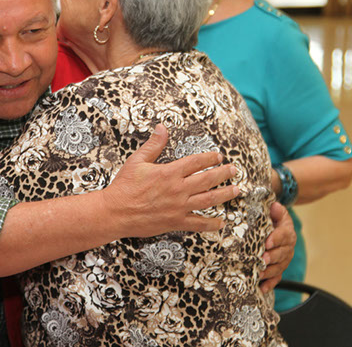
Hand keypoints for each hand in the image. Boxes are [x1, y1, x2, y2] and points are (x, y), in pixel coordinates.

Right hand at [102, 124, 238, 237]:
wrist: (115, 212)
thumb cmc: (124, 186)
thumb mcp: (137, 161)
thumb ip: (153, 145)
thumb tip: (162, 127)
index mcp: (169, 172)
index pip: (196, 162)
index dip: (209, 159)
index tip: (219, 157)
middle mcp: (178, 189)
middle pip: (208, 180)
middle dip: (223, 174)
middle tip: (234, 170)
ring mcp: (179, 207)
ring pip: (209, 200)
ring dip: (225, 195)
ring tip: (236, 190)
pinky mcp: (175, 222)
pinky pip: (198, 224)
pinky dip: (211, 224)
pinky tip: (221, 222)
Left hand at [260, 201, 295, 291]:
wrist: (274, 225)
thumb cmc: (271, 218)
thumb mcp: (274, 211)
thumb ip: (275, 209)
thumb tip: (274, 206)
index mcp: (287, 232)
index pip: (284, 235)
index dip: (276, 238)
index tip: (267, 242)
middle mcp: (288, 247)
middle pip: (282, 253)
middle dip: (272, 257)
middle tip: (262, 259)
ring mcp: (283, 259)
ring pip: (279, 266)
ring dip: (269, 271)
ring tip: (259, 273)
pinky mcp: (278, 268)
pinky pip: (276, 277)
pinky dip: (270, 283)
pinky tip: (262, 288)